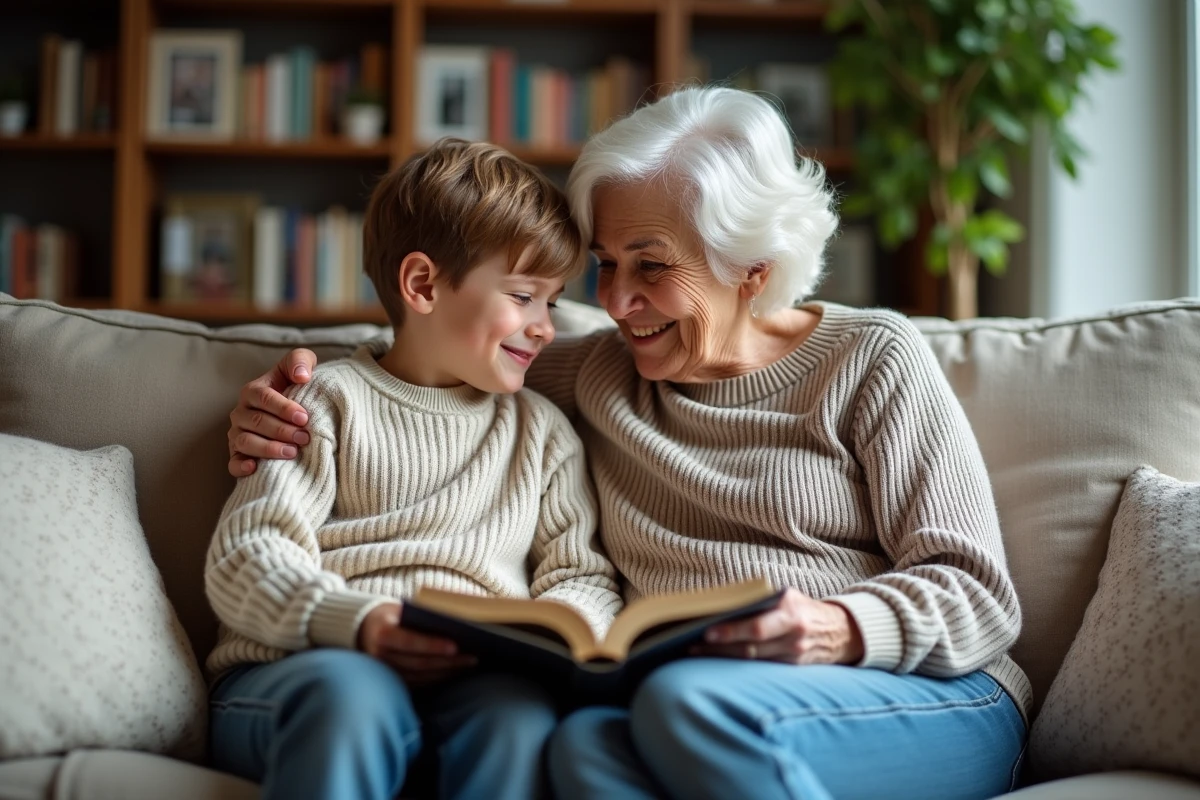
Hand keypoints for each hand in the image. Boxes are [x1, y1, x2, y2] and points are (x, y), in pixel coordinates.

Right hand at [227, 348, 318, 476]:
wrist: (294, 412)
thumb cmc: (297, 386)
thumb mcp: (301, 365)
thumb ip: (300, 360)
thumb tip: (302, 376)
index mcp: (253, 391)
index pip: (263, 398)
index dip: (283, 408)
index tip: (303, 418)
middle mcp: (241, 413)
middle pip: (256, 422)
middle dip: (281, 431)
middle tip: (304, 438)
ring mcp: (237, 434)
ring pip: (245, 442)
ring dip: (268, 448)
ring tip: (292, 452)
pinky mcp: (238, 455)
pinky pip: (233, 463)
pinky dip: (241, 467)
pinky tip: (255, 468)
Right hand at [358, 602, 476, 683]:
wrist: (363, 629)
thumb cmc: (390, 614)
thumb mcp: (401, 608)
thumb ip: (422, 614)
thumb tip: (456, 620)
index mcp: (382, 633)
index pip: (410, 642)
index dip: (433, 646)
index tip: (455, 646)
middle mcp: (380, 655)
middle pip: (419, 663)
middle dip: (448, 661)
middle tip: (472, 657)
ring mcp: (385, 672)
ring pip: (421, 676)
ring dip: (447, 671)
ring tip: (469, 663)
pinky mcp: (392, 681)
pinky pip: (418, 683)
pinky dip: (438, 678)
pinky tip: (455, 671)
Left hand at [693, 589, 864, 665]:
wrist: (840, 632)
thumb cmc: (803, 608)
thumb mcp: (788, 597)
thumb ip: (762, 602)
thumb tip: (722, 606)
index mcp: (790, 611)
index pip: (757, 626)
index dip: (731, 631)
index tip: (707, 631)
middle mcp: (792, 635)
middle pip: (750, 647)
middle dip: (719, 648)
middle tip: (692, 646)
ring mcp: (792, 655)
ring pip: (752, 660)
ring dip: (722, 658)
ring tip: (696, 652)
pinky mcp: (791, 669)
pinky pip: (760, 667)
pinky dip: (737, 665)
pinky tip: (718, 661)